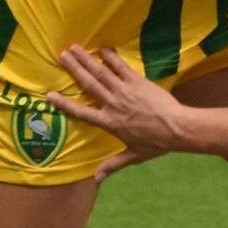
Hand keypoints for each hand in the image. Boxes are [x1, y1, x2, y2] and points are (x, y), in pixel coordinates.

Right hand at [48, 46, 192, 181]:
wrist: (178, 128)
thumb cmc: (156, 143)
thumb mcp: (133, 156)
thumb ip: (113, 165)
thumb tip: (96, 179)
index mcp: (109, 122)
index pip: (81, 112)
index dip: (64, 104)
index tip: (49, 95)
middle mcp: (113, 104)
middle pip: (88, 84)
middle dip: (74, 69)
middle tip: (61, 55)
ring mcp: (124, 91)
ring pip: (101, 72)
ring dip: (86, 59)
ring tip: (74, 48)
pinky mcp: (138, 81)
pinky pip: (121, 67)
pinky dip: (111, 57)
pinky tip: (102, 48)